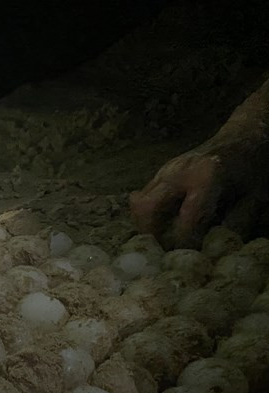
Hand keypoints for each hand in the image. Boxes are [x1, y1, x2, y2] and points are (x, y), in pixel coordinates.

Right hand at [129, 135, 268, 248]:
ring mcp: (164, 171)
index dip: (187, 243)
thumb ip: (234, 226)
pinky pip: (143, 198)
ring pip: (138, 205)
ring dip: (148, 225)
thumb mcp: (255, 199)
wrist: (244, 137)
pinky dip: (151, 215)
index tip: (193, 255)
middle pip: (145, 209)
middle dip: (152, 234)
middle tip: (166, 248)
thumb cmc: (252, 169)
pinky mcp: (158, 174)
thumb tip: (212, 252)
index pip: (185, 221)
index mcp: (205, 178)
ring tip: (167, 236)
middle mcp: (177, 172)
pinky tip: (168, 222)